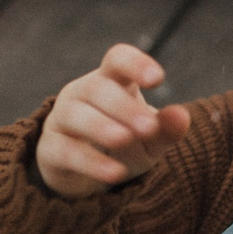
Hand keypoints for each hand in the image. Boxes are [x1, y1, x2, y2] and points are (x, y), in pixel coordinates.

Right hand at [34, 44, 191, 198]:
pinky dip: (90, 161)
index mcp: (111, 81)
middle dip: (124, 107)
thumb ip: (166, 129)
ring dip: (101, 127)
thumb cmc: (125, 143)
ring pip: (76, 115)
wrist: (87, 173)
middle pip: (98, 88)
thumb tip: (182, 116)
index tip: (157, 79)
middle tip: (149, 127)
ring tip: (124, 139)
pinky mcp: (50, 149)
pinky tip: (114, 172)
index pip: (118, 60)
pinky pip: (66, 151)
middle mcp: (82, 93)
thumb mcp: (151, 139)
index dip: (135, 64)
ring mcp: (62, 118)